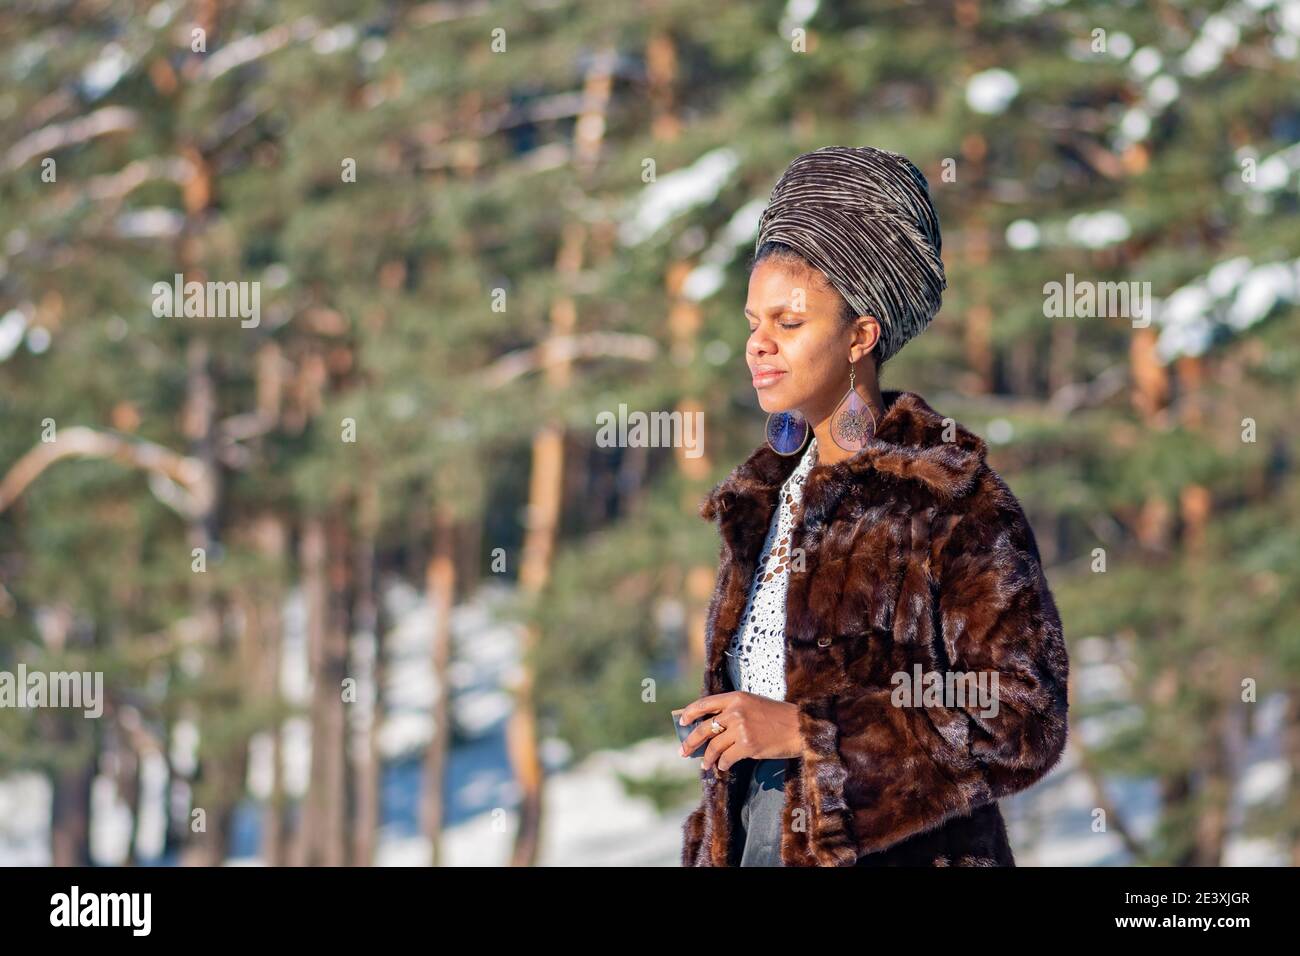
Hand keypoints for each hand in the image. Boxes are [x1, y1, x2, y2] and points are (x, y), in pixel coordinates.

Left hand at [677, 692, 802, 771]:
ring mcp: (741, 729)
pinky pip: (726, 758)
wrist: (800, 727)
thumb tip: (709, 728)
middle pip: (704, 728)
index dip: (690, 713)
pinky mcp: (747, 746)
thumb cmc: (777, 717)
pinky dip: (722, 765)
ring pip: (713, 746)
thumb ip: (732, 712)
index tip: (681, 723)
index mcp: (736, 698)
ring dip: (707, 758)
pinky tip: (723, 767)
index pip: (704, 703)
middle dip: (690, 741)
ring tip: (705, 764)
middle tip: (683, 751)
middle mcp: (736, 711)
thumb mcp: (752, 705)